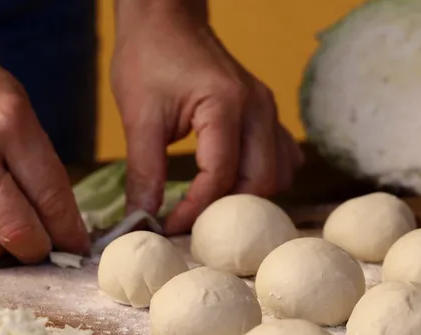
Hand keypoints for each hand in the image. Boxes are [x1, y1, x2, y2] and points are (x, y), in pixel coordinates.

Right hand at [0, 32, 88, 261]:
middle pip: (15, 230)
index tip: (76, 247)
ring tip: (5, 242)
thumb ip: (36, 159)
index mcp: (9, 124)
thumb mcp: (16, 104)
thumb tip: (58, 220)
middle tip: (41, 249)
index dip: (69, 232)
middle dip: (37, 250)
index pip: (50, 197)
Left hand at [111, 2, 303, 233]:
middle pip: (259, 182)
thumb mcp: (138, 116)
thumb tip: (141, 220)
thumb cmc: (149, 58)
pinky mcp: (266, 114)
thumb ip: (143, 172)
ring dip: (247, 198)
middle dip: (226, 211)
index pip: (220, 176)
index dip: (195, 210)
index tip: (168, 227)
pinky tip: (233, 187)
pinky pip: (281, 158)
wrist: (165, 20)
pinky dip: (262, 179)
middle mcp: (257, 108)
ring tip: (209, 209)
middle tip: (191, 225)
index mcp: (225, 105)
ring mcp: (267, 110)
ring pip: (278, 174)